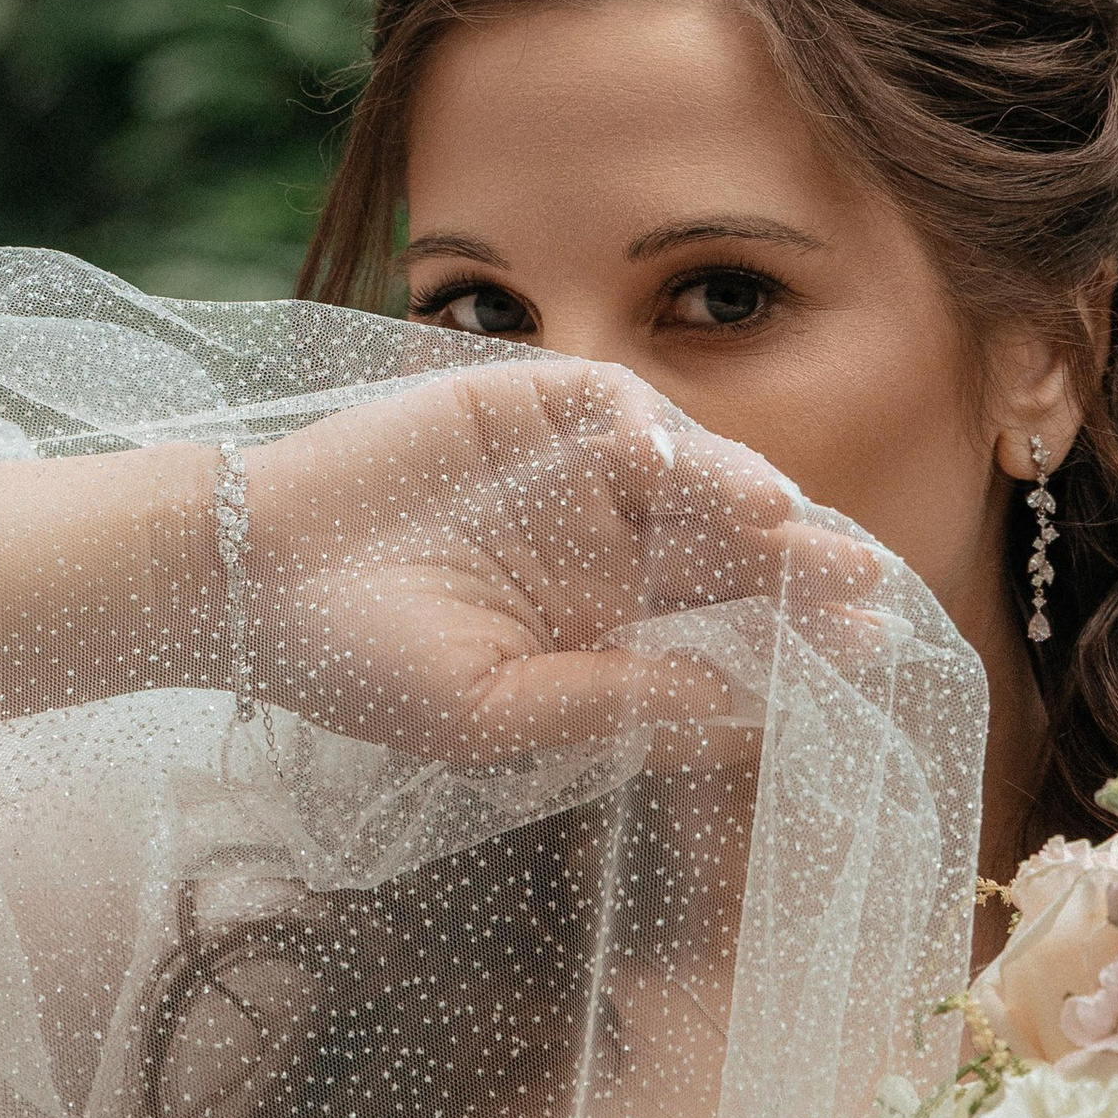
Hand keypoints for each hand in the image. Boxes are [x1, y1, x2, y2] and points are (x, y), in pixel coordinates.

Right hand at [241, 354, 869, 767]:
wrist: (241, 576)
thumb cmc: (357, 665)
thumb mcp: (490, 715)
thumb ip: (613, 706)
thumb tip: (740, 708)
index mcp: (607, 624)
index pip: (730, 624)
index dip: (802, 632)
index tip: (876, 650)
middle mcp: (606, 542)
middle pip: (732, 545)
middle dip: (802, 562)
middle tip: (867, 582)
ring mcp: (568, 469)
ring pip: (688, 472)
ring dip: (740, 492)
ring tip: (786, 521)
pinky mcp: (521, 403)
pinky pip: (606, 404)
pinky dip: (641, 425)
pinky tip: (654, 460)